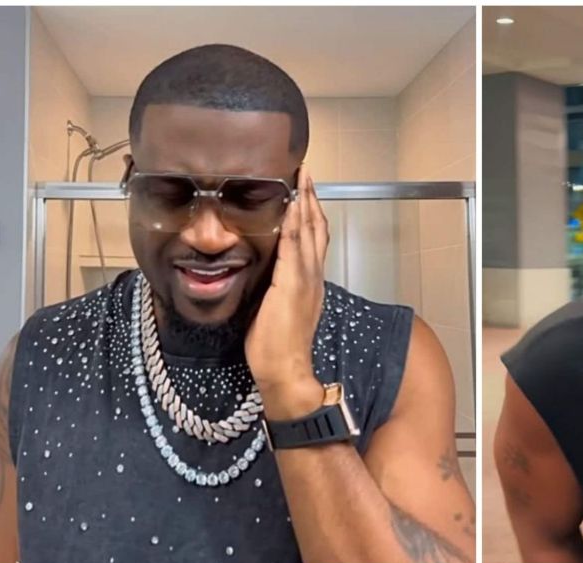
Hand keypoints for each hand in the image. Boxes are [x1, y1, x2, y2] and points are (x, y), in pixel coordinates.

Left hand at [245, 166, 327, 418]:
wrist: (287, 370)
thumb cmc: (279, 347)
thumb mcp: (279, 309)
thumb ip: (278, 287)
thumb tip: (265, 274)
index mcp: (311, 281)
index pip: (315, 239)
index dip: (311, 213)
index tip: (305, 190)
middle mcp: (313, 275)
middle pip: (318, 228)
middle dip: (312, 198)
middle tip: (306, 173)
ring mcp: (305, 278)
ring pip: (310, 231)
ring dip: (305, 201)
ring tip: (301, 178)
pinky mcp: (292, 284)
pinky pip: (295, 246)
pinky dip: (296, 223)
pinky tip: (291, 204)